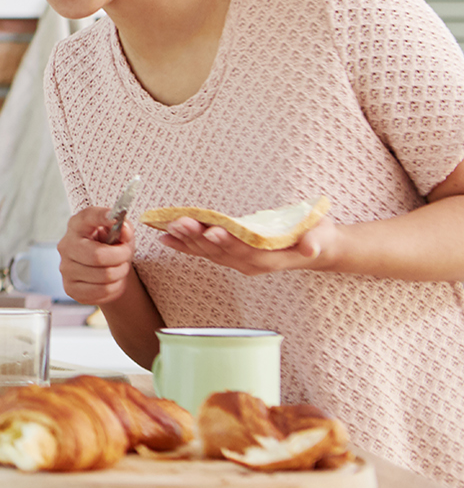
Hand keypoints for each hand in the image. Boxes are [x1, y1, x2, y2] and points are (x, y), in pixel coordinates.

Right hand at [59, 206, 138, 303]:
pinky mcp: (70, 288)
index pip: (88, 217)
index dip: (103, 217)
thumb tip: (124, 230)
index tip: (116, 219)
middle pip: (97, 256)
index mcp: (77, 225)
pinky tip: (113, 281)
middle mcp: (66, 245)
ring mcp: (65, 268)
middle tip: (126, 255)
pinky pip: (103, 292)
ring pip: (105, 276)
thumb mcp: (120, 231)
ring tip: (120, 268)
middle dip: (121, 257)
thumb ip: (124, 227)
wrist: (102, 268)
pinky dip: (116, 287)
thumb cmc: (110, 245)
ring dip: (121, 273)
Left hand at [158, 216, 339, 275]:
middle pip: (221, 252)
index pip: (247, 252)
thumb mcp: (321, 236)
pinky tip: (166, 237)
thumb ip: (314, 241)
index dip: (229, 243)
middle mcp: (250, 264)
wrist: (315, 249)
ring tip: (167, 227)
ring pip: (209, 253)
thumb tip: (312, 247)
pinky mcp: (231, 256)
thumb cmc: (318, 238)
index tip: (212, 231)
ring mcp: (239, 262)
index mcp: (271, 259)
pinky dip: (185, 245)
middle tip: (178, 223)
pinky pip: (205, 252)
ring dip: (187, 240)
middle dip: (198, 238)